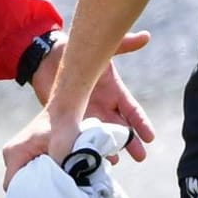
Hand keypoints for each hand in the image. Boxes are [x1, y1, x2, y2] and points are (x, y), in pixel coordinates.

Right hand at [0, 106, 56, 189]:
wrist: (65, 109)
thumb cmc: (64, 127)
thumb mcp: (63, 150)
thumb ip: (59, 170)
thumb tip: (61, 191)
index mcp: (14, 153)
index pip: (10, 186)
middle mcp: (10, 153)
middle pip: (15, 183)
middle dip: (30, 192)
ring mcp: (15, 152)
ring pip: (21, 177)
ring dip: (34, 183)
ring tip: (50, 187)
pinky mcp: (23, 151)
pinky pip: (25, 170)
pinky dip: (35, 175)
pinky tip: (49, 178)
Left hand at [32, 32, 155, 163]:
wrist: (47, 57)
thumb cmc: (76, 50)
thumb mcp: (102, 49)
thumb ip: (124, 45)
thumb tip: (146, 36)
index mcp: (115, 91)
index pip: (133, 111)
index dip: (141, 123)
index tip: (150, 137)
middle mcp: (104, 106)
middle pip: (121, 128)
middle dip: (131, 142)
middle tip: (140, 157)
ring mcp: (87, 114)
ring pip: (102, 136)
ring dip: (109, 148)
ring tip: (113, 162)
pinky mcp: (70, 119)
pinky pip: (81, 137)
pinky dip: (86, 147)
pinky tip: (89, 158)